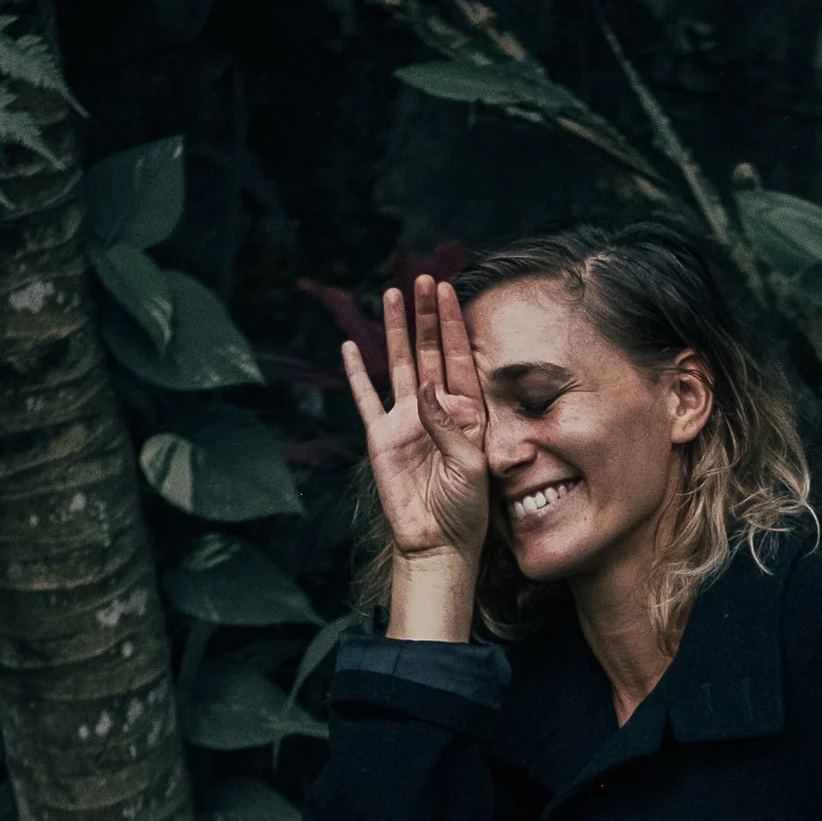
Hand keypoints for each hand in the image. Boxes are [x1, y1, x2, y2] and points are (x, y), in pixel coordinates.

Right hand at [338, 273, 492, 572]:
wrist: (436, 542)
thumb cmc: (465, 509)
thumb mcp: (470, 466)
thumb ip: (448, 427)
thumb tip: (424, 390)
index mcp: (467, 412)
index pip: (458, 357)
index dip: (452, 323)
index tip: (448, 289)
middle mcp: (437, 408)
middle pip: (429, 351)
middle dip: (426, 315)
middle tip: (422, 278)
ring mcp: (407, 420)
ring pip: (399, 364)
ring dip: (396, 330)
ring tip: (392, 294)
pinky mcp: (381, 437)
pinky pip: (367, 398)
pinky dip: (358, 373)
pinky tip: (352, 346)